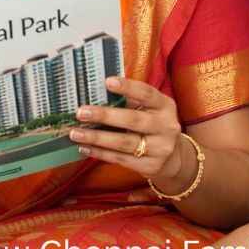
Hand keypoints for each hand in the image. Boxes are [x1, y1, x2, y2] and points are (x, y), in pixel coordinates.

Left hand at [70, 77, 184, 182]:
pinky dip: (100, 153)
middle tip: (80, 112)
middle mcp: (166, 127)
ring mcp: (160, 149)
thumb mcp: (150, 109)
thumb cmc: (152, 124)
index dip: (128, 87)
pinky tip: (84, 147)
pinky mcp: (150, 166)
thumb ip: (130, 101)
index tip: (107, 81)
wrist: (173, 157)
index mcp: (165, 106)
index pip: (147, 94)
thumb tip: (95, 92)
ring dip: (97, 138)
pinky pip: (120, 159)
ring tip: (75, 133)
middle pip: (133, 120)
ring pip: (124, 143)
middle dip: (104, 116)